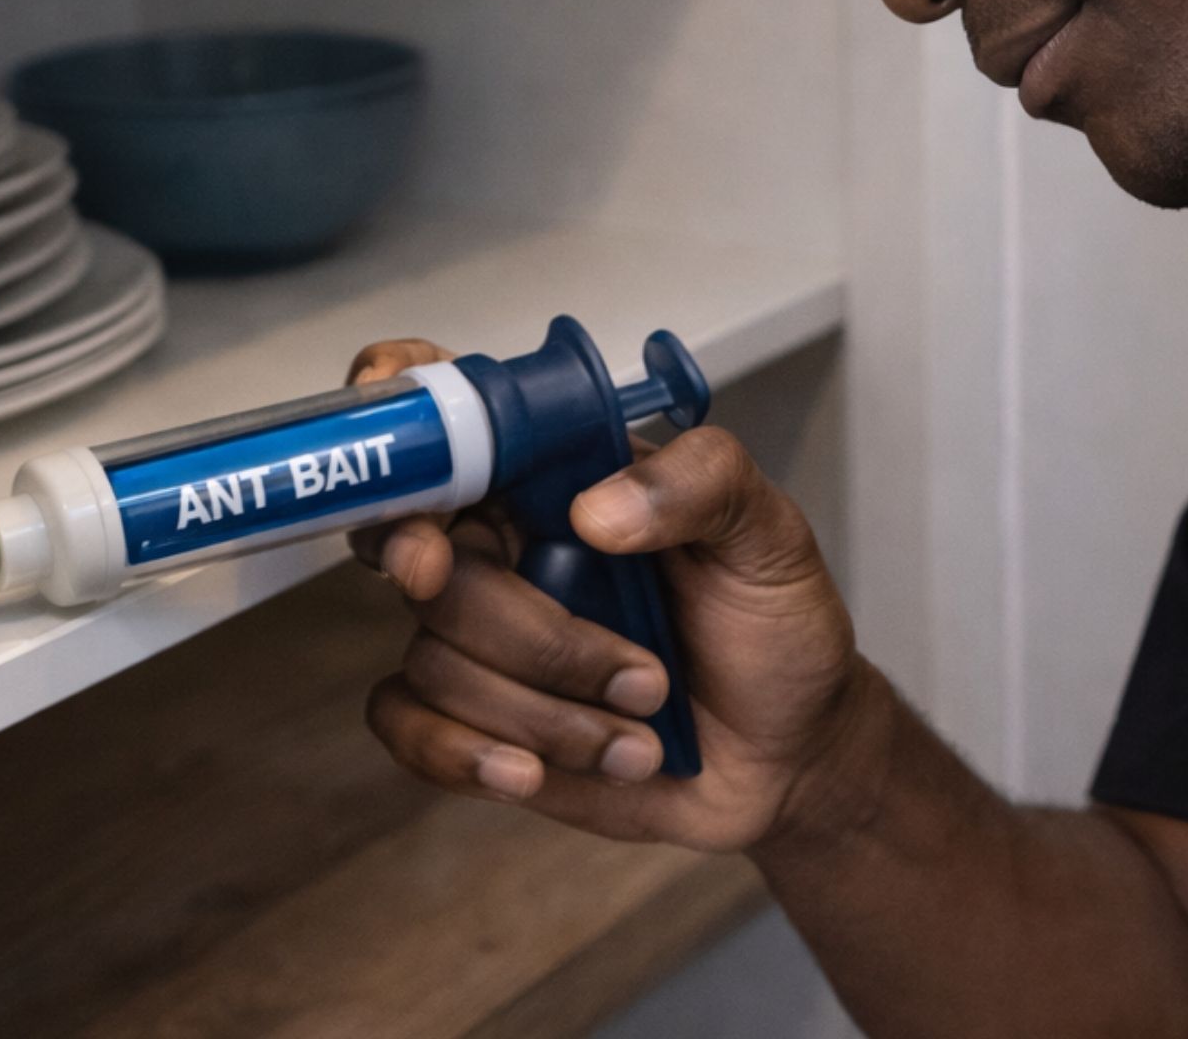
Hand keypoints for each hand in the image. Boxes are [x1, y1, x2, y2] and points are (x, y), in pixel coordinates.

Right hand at [345, 338, 872, 852]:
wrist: (788, 755)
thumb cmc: (776, 628)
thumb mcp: (771, 535)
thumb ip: (705, 484)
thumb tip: (596, 508)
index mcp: (563, 477)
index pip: (452, 418)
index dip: (399, 418)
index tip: (414, 473)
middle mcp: (508, 546)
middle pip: (421, 550)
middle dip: (491, 609)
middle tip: (546, 630)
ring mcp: (484, 635)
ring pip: (432, 652)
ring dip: (542, 701)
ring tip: (639, 716)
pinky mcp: (476, 717)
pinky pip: (407, 726)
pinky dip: (467, 753)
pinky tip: (537, 770)